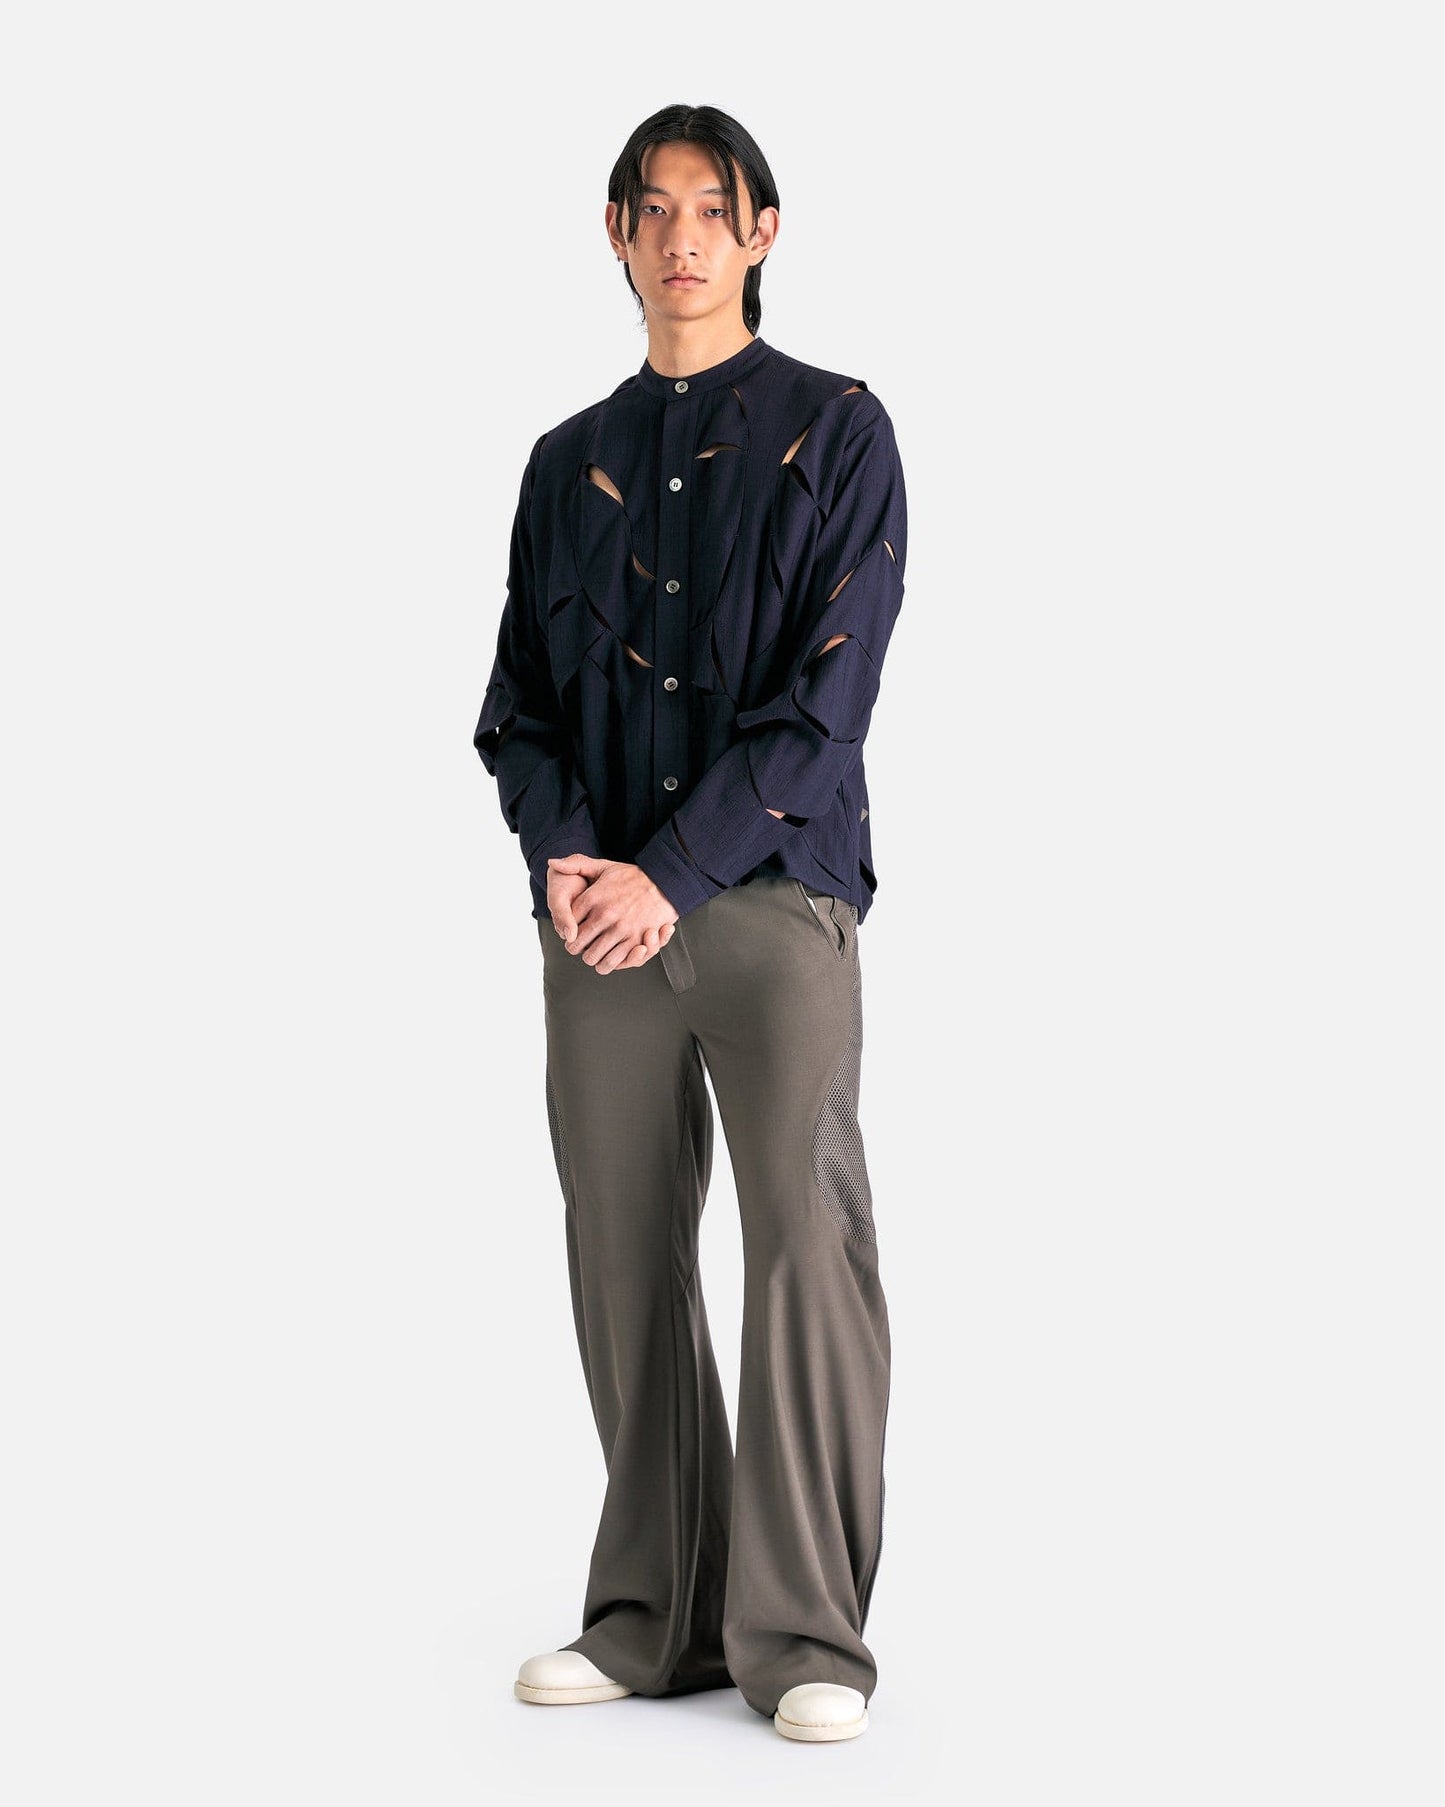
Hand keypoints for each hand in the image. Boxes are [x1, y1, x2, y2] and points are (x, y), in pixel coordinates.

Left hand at [547, 854, 677, 973]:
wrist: (666, 883)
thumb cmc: (633, 876)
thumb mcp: (604, 866)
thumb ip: (576, 865)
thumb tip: (551, 863)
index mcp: (593, 897)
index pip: (567, 923)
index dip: (567, 929)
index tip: (573, 929)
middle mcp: (605, 915)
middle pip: (576, 944)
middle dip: (577, 946)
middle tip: (582, 944)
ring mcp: (621, 930)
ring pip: (592, 958)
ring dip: (592, 957)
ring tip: (595, 952)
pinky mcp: (636, 941)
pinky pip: (612, 963)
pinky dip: (607, 964)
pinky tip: (608, 956)